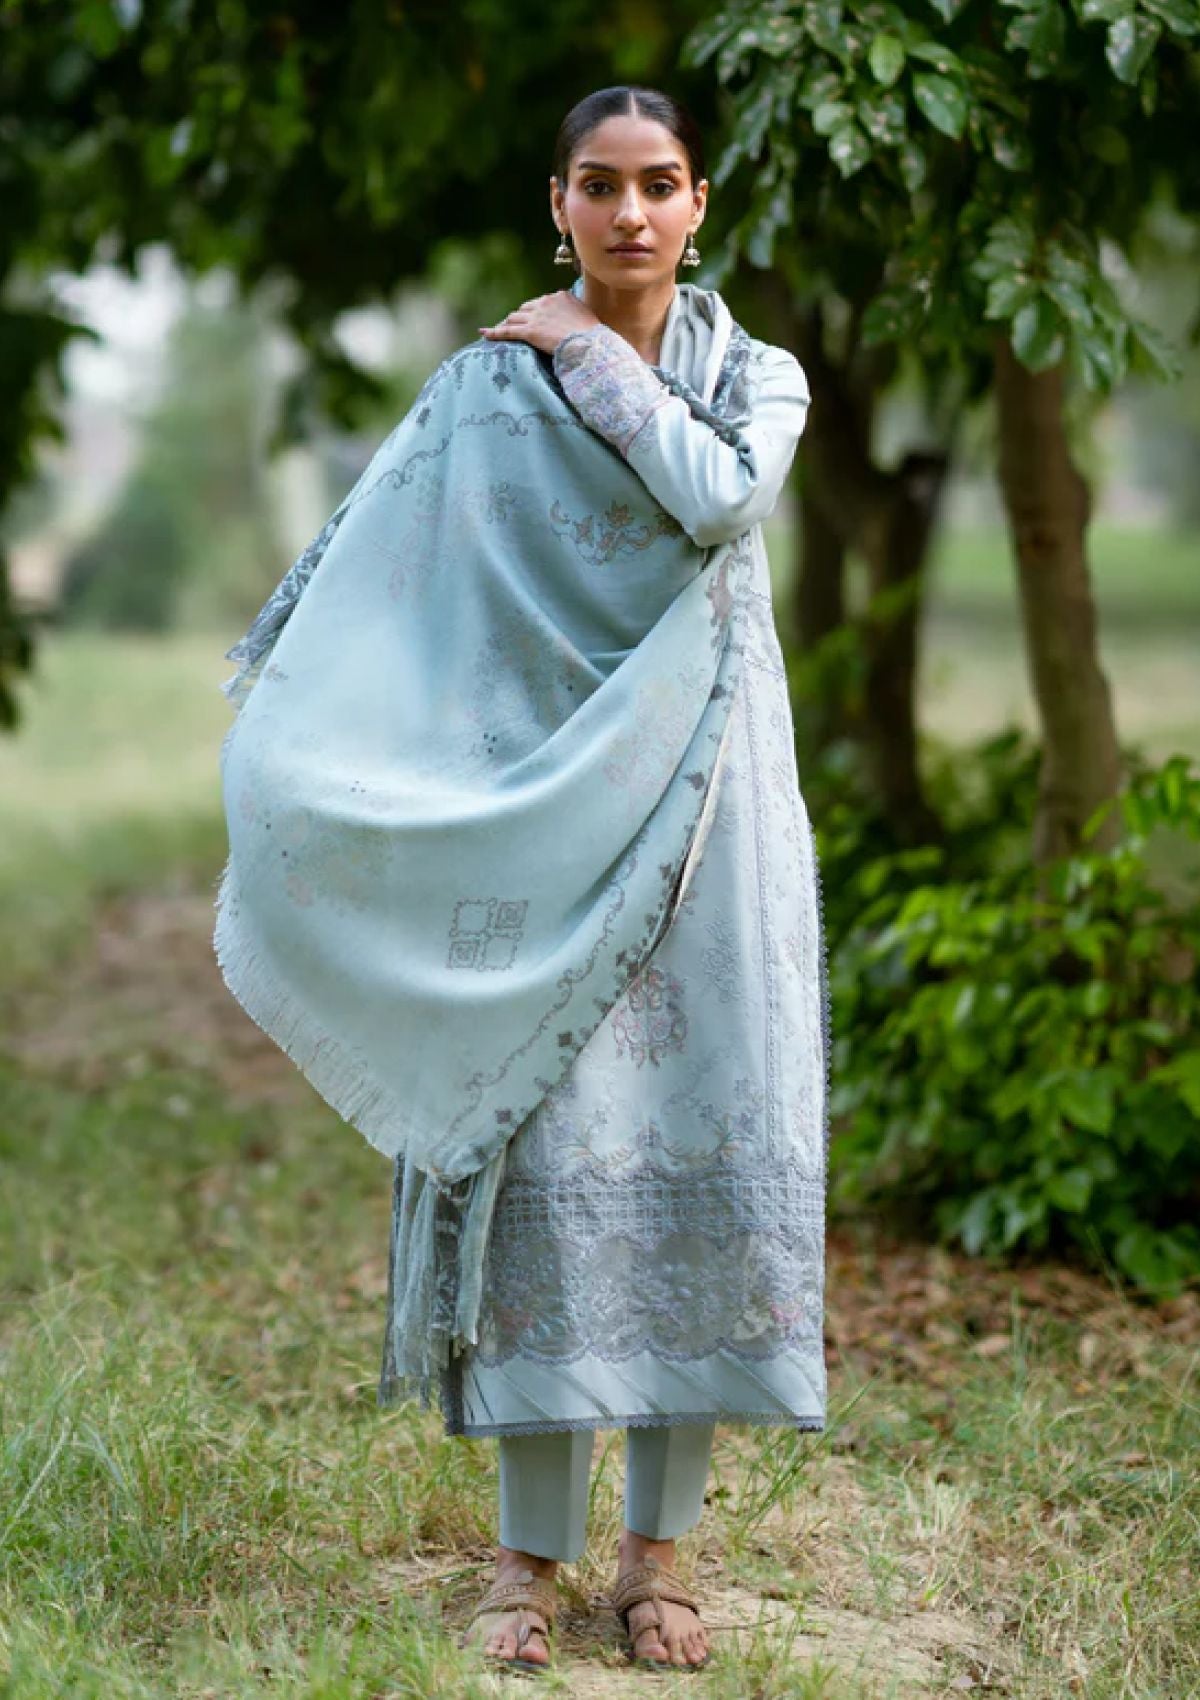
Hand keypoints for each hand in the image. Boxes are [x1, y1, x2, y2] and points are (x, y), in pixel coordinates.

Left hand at [478, 291, 600, 356]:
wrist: (589, 345)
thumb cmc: (592, 336)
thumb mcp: (586, 317)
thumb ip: (575, 314)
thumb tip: (574, 320)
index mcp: (559, 296)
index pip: (541, 302)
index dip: (535, 312)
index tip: (533, 320)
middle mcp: (545, 302)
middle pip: (525, 308)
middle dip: (520, 317)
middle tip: (515, 326)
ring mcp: (535, 317)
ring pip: (514, 317)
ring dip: (507, 323)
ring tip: (500, 330)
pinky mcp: (528, 332)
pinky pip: (507, 331)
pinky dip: (494, 332)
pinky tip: (484, 333)